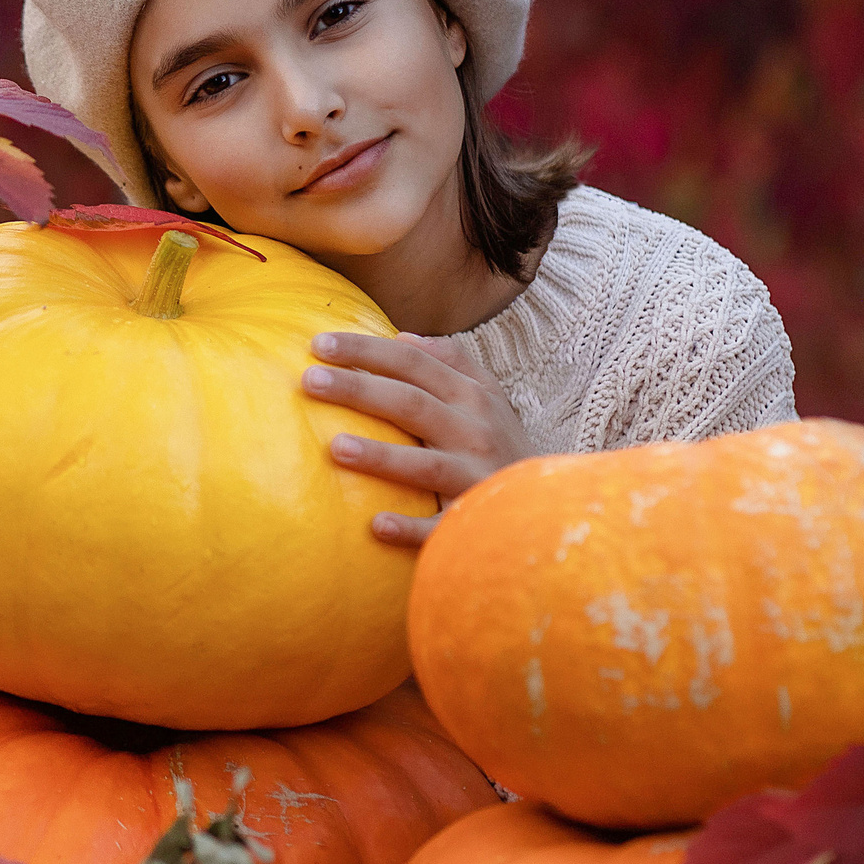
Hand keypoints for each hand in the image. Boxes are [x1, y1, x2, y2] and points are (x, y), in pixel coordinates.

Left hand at [302, 332, 531, 547]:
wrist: (555, 508)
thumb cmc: (503, 448)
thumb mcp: (489, 399)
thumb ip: (453, 363)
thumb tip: (403, 336)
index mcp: (472, 397)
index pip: (413, 363)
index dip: (367, 350)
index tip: (318, 343)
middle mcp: (476, 432)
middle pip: (411, 404)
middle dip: (359, 389)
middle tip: (308, 380)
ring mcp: (478, 478)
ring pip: (427, 465)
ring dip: (382, 457)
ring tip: (335, 449)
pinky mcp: (478, 524)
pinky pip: (443, 528)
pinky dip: (412, 528)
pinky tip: (375, 526)